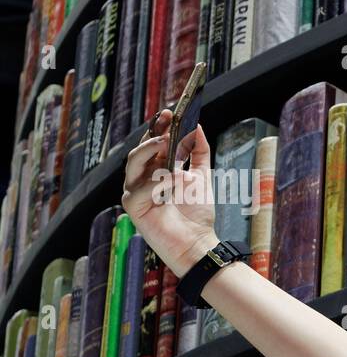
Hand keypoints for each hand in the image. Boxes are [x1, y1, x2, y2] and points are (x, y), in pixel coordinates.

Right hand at [121, 108, 219, 276]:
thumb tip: (198, 126)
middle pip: (139, 150)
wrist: (199, 244)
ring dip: (151, 150)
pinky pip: (141, 188)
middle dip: (153, 134)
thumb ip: (199, 152)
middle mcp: (141, 179)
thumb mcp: (202, 176)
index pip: (152, 143)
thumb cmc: (197, 213)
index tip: (170, 112)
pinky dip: (160, 181)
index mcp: (155, 171)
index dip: (158, 127)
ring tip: (168, 143)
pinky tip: (177, 179)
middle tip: (168, 123)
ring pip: (133, 164)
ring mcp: (134, 192)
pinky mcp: (134, 207)